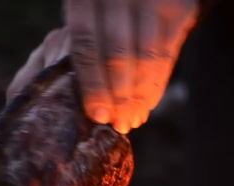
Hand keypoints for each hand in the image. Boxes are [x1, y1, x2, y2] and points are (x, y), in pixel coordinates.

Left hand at [7, 0, 197, 133]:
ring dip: (140, 95)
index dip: (93, 83)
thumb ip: (64, 50)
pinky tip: (147, 104)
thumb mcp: (75, 19)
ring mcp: (151, 0)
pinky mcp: (178, 8)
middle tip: (118, 124)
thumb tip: (54, 100)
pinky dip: (157, 83)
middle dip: (118, 96)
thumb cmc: (96, 12)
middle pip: (118, 54)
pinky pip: (167, 54)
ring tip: (132, 120)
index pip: (86, 44)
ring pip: (147, 57)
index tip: (98, 115)